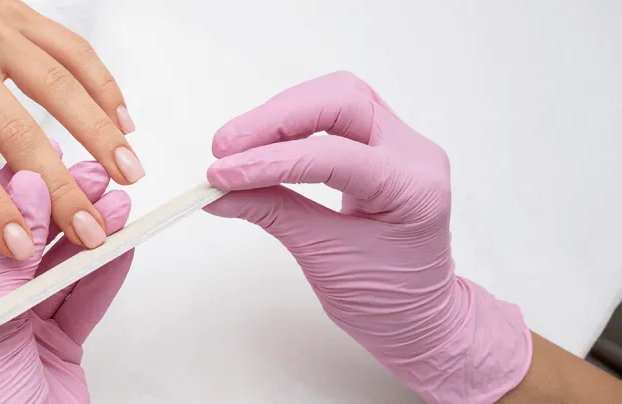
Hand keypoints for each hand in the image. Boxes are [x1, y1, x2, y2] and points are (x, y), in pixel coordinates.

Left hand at [0, 0, 142, 259]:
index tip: (20, 246)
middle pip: (19, 131)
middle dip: (60, 188)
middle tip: (90, 230)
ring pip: (59, 85)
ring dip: (98, 134)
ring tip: (127, 177)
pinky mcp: (22, 14)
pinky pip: (73, 49)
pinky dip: (104, 85)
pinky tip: (123, 123)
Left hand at [0, 159, 132, 403]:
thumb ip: (8, 256)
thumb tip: (27, 187)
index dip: (15, 190)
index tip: (46, 159)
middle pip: (28, 240)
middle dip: (63, 208)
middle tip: (96, 177)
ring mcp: (24, 319)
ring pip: (62, 266)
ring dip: (91, 236)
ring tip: (119, 206)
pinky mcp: (60, 340)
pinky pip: (86, 297)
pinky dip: (106, 271)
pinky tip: (123, 243)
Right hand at [203, 72, 530, 402]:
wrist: (419, 318)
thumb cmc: (386, 300)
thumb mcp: (324, 259)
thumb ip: (273, 214)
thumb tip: (220, 191)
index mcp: (414, 188)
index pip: (334, 155)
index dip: (270, 161)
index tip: (221, 175)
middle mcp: (414, 154)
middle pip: (341, 101)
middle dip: (276, 118)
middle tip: (224, 147)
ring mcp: (400, 144)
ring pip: (335, 98)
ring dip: (279, 116)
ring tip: (234, 147)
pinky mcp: (379, 146)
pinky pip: (332, 117)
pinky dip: (290, 127)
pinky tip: (260, 147)